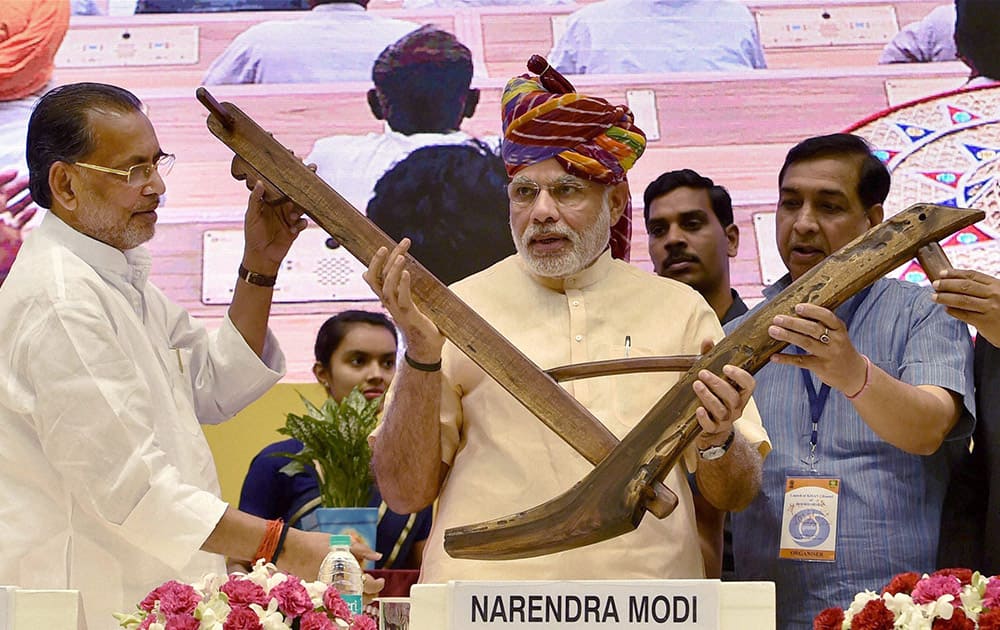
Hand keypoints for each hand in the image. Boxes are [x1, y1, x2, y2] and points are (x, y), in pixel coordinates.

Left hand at [1, 169, 34, 280]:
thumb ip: (0, 189)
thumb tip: (10, 173)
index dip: (4, 177)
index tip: (15, 170)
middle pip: (9, 196)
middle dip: (20, 186)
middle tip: (31, 177)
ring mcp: (8, 227)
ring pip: (20, 209)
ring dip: (29, 198)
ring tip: (38, 189)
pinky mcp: (19, 238)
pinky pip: (29, 223)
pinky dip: (34, 215)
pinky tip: (40, 207)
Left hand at [241, 180, 305, 274]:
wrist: (260, 257)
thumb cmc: (253, 235)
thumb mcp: (251, 215)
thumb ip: (255, 199)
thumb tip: (259, 182)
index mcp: (270, 201)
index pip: (280, 186)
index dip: (287, 176)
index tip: (296, 164)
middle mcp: (281, 207)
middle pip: (294, 194)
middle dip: (302, 187)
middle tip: (310, 176)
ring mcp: (289, 218)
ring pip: (301, 207)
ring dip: (300, 209)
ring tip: (292, 214)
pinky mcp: (295, 229)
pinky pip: (303, 222)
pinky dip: (300, 224)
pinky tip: (293, 228)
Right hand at [363, 238, 443, 361]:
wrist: (426, 349)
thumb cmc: (421, 325)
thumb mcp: (410, 304)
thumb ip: (404, 289)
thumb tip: (396, 274)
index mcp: (389, 299)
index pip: (374, 278)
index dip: (376, 262)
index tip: (385, 246)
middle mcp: (390, 304)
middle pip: (378, 279)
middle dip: (381, 261)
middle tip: (391, 246)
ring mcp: (398, 310)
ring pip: (387, 288)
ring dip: (393, 271)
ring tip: (401, 257)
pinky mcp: (410, 316)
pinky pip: (403, 299)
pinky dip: (403, 285)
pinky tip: (407, 274)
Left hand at [692, 338, 754, 446]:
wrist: (711, 427)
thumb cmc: (712, 395)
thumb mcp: (711, 376)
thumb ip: (709, 357)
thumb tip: (708, 339)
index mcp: (740, 393)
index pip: (749, 385)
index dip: (740, 376)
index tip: (726, 367)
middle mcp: (737, 408)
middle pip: (733, 397)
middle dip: (718, 384)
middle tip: (702, 373)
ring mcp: (726, 420)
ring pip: (721, 410)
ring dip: (708, 397)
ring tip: (696, 384)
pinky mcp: (713, 430)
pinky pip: (711, 426)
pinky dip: (704, 418)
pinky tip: (698, 409)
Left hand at [768, 303, 866, 394]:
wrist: (854, 374)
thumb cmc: (840, 349)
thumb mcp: (838, 334)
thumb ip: (822, 325)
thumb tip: (795, 312)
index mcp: (839, 328)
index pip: (827, 316)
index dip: (812, 311)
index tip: (797, 307)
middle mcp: (835, 340)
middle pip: (813, 329)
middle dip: (794, 323)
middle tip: (777, 318)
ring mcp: (828, 354)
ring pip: (806, 343)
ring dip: (788, 336)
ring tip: (773, 330)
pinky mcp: (821, 367)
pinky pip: (801, 361)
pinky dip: (786, 359)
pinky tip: (774, 357)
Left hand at [933, 268, 999, 345]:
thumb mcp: (999, 294)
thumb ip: (984, 289)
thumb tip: (957, 283)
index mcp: (997, 285)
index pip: (972, 275)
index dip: (955, 273)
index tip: (942, 273)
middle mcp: (994, 295)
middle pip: (964, 286)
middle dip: (947, 284)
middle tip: (934, 284)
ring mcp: (990, 308)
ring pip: (962, 300)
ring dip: (945, 297)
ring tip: (934, 297)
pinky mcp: (985, 322)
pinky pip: (964, 315)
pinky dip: (953, 311)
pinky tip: (946, 309)